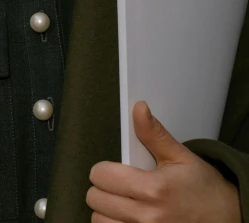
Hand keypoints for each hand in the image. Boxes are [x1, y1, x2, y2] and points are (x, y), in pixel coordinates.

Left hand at [86, 100, 241, 222]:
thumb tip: (139, 109)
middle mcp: (147, 217)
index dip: (104, 169)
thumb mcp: (180, 156)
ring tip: (120, 202)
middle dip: (103, 188)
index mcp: (153, 189)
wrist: (226, 218)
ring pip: (100, 220)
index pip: (102, 176)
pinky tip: (124, 217)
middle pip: (96, 199)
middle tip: (118, 184)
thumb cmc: (203, 189)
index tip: (113, 169)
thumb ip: (153, 133)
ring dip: (106, 210)